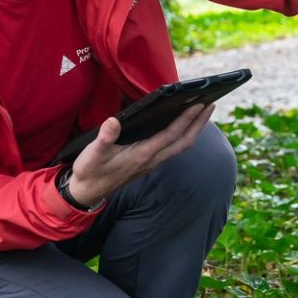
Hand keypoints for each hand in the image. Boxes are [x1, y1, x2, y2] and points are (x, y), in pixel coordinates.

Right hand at [65, 103, 215, 207]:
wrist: (86, 193)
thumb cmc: (89, 172)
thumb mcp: (92, 154)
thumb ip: (104, 138)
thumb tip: (113, 121)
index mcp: (141, 155)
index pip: (171, 135)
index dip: (186, 120)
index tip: (199, 104)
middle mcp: (151, 160)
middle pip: (183, 142)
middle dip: (199, 124)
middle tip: (211, 104)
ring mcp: (151, 163)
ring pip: (180, 146)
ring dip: (194, 129)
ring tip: (202, 112)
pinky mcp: (147, 163)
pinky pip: (172, 148)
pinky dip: (182, 135)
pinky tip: (181, 126)